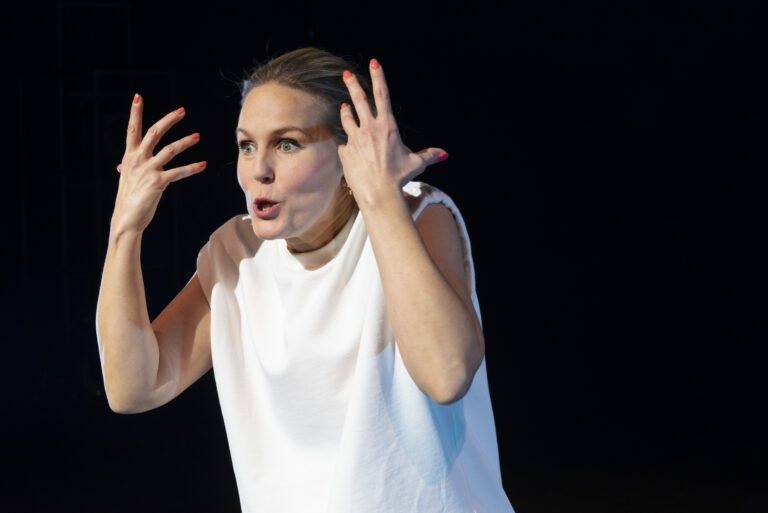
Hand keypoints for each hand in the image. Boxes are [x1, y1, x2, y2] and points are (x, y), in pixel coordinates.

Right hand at [111, 94, 205, 234]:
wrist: (127, 219)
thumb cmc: (129, 199)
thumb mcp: (127, 179)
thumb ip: (129, 169)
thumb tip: (123, 165)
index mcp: (130, 156)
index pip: (132, 130)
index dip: (135, 112)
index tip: (138, 97)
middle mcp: (138, 160)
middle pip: (154, 133)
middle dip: (168, 120)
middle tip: (181, 111)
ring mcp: (148, 170)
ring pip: (170, 150)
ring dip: (185, 142)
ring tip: (197, 136)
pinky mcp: (158, 182)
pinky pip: (179, 172)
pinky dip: (192, 168)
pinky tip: (203, 165)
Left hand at [338, 59, 447, 207]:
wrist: (379, 193)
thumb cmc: (399, 177)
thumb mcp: (416, 164)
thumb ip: (429, 155)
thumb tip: (444, 154)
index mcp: (388, 126)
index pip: (382, 95)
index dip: (378, 77)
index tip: (374, 63)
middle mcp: (369, 128)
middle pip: (359, 100)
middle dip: (352, 84)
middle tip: (346, 74)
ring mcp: (355, 139)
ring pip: (347, 119)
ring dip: (346, 112)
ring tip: (345, 107)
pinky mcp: (345, 151)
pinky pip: (345, 145)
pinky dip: (348, 145)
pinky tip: (349, 148)